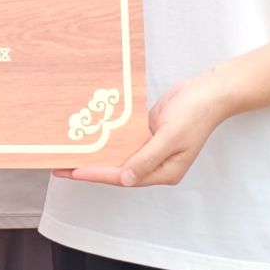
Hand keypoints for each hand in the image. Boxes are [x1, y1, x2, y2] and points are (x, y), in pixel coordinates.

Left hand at [68, 73, 232, 187]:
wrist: (209, 91)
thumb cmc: (195, 114)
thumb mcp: (171, 136)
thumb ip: (147, 158)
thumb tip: (126, 178)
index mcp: (164, 172)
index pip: (124, 177)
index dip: (97, 174)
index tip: (74, 172)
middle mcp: (156, 165)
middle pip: (117, 171)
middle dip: (90, 169)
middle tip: (60, 167)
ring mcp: (151, 149)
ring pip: (119, 156)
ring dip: (97, 155)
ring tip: (69, 154)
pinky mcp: (148, 134)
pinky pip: (124, 142)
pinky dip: (108, 140)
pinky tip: (91, 138)